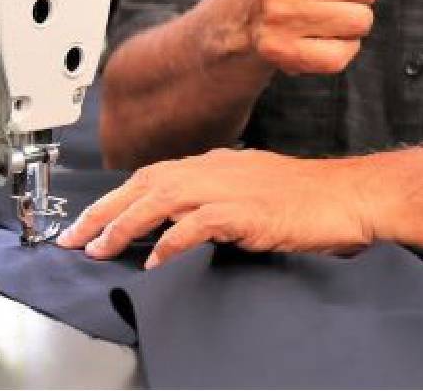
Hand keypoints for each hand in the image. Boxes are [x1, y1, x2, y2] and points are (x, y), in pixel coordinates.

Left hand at [56, 148, 375, 267]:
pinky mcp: (248, 211)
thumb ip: (213, 202)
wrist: (349, 196)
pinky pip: (199, 222)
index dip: (115, 198)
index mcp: (216, 164)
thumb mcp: (251, 191)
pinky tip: (153, 259)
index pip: (152, 176)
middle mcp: (217, 169)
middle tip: (73, 238)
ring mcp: (232, 187)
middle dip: (104, 210)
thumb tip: (175, 226)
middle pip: (146, 182)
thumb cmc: (307, 199)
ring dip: (125, 223)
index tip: (87, 223)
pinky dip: (171, 240)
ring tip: (99, 248)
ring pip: (162, 197)